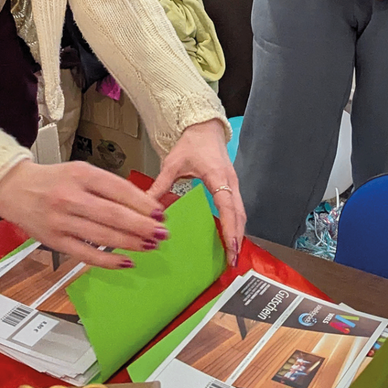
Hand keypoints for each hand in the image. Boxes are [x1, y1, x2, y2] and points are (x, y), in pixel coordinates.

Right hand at [0, 160, 168, 269]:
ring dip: (131, 243)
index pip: (119, 189)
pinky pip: (86, 254)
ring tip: (150, 245)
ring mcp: (61, 221)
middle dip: (142, 226)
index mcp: (81, 175)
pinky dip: (108, 261)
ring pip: (102, 236)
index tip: (159, 213)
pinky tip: (126, 261)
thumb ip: (109, 186)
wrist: (14, 188)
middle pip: (114, 215)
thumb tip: (143, 205)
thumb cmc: (53, 180)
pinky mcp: (55, 241)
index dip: (143, 203)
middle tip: (162, 233)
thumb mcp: (81, 171)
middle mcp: (70, 197)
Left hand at [150, 119, 245, 266]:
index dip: (230, 229)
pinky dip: (236, 223)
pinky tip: (230, 236)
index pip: (228, 207)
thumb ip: (160, 185)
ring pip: (241, 212)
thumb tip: (145, 205)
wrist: (204, 127)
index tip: (231, 248)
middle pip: (239, 214)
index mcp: (217, 177)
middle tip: (233, 260)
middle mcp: (230, 182)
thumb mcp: (173, 163)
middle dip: (237, 237)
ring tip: (233, 254)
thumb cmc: (192, 142)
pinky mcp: (232, 185)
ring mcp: (233, 183)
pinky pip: (237, 207)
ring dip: (238, 232)